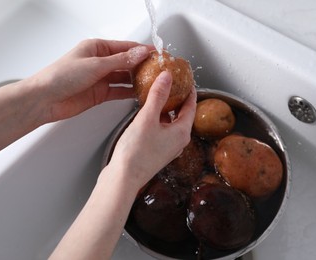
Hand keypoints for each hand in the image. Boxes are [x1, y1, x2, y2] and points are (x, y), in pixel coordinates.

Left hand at [27, 39, 151, 122]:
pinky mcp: (100, 94)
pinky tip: (140, 93)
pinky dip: (129, 93)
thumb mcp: (95, 65)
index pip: (125, 47)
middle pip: (127, 62)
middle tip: (159, 70)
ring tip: (153, 82)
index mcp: (97, 48)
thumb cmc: (61, 76)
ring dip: (137, 80)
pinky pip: (119, 91)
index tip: (157, 54)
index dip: (142, 50)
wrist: (45, 100)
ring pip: (124, 78)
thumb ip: (120, 61)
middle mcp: (100, 62)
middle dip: (142, 66)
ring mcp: (100, 78)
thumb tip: (140, 53)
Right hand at [107, 71, 196, 188]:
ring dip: (168, 110)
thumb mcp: (147, 118)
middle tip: (174, 85)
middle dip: (178, 100)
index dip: (190, 92)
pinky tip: (149, 115)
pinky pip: (163, 131)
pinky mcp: (158, 152)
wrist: (123, 178)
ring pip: (172, 124)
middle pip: (183, 115)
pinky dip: (159, 120)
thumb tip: (167, 77)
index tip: (187, 81)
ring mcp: (168, 148)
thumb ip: (158, 95)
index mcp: (182, 133)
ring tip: (160, 96)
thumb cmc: (136, 152)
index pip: (191, 107)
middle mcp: (179, 142)